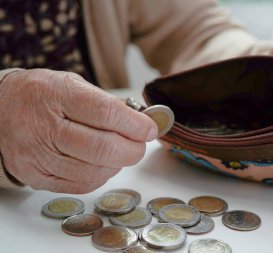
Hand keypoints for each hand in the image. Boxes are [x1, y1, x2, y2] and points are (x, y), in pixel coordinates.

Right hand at [0, 69, 157, 192]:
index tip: (150, 129)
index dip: (135, 124)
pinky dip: (100, 176)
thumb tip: (142, 122)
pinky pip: (80, 185)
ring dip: (118, 165)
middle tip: (140, 145)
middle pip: (102, 148)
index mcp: (57, 95)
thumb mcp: (72, 84)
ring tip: (121, 153)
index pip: (105, 113)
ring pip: (93, 171)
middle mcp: (45, 127)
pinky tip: (103, 164)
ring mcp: (38, 155)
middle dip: (132, 150)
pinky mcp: (37, 176)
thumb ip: (106, 103)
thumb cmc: (42, 95)